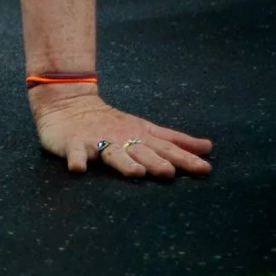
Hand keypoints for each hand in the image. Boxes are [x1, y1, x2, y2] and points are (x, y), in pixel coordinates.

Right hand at [31, 88, 212, 179]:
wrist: (67, 102)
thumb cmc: (112, 123)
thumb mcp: (145, 129)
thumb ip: (175, 141)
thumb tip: (208, 148)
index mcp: (140, 135)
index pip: (167, 148)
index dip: (185, 158)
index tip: (205, 169)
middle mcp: (122, 138)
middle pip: (142, 151)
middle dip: (155, 161)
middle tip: (169, 173)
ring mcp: (97, 140)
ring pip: (113, 153)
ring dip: (124, 162)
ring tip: (135, 172)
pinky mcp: (74, 143)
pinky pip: (75, 153)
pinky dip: (77, 160)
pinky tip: (78, 168)